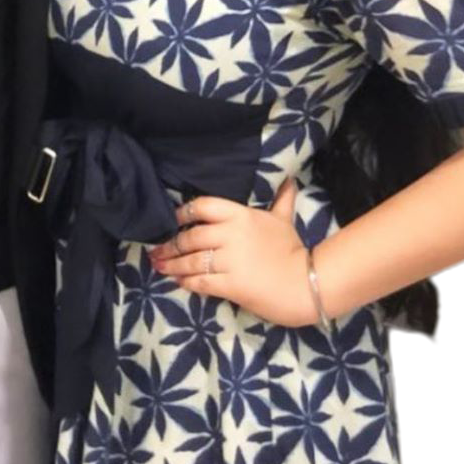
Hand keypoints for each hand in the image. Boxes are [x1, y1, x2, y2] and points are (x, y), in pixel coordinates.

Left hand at [147, 178, 315, 327]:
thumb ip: (281, 199)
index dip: (182, 213)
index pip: (203, 206)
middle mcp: (232, 234)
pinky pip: (201, 282)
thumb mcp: (283, 220)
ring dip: (172, 265)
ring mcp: (230, 260)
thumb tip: (288, 180)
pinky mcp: (231, 284)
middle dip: (171, 245)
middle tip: (156, 251)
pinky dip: (186, 282)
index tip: (171, 220)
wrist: (307, 284)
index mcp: (241, 215)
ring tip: (160, 266)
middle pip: (191, 236)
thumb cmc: (292, 250)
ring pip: (192, 261)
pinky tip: (179, 282)